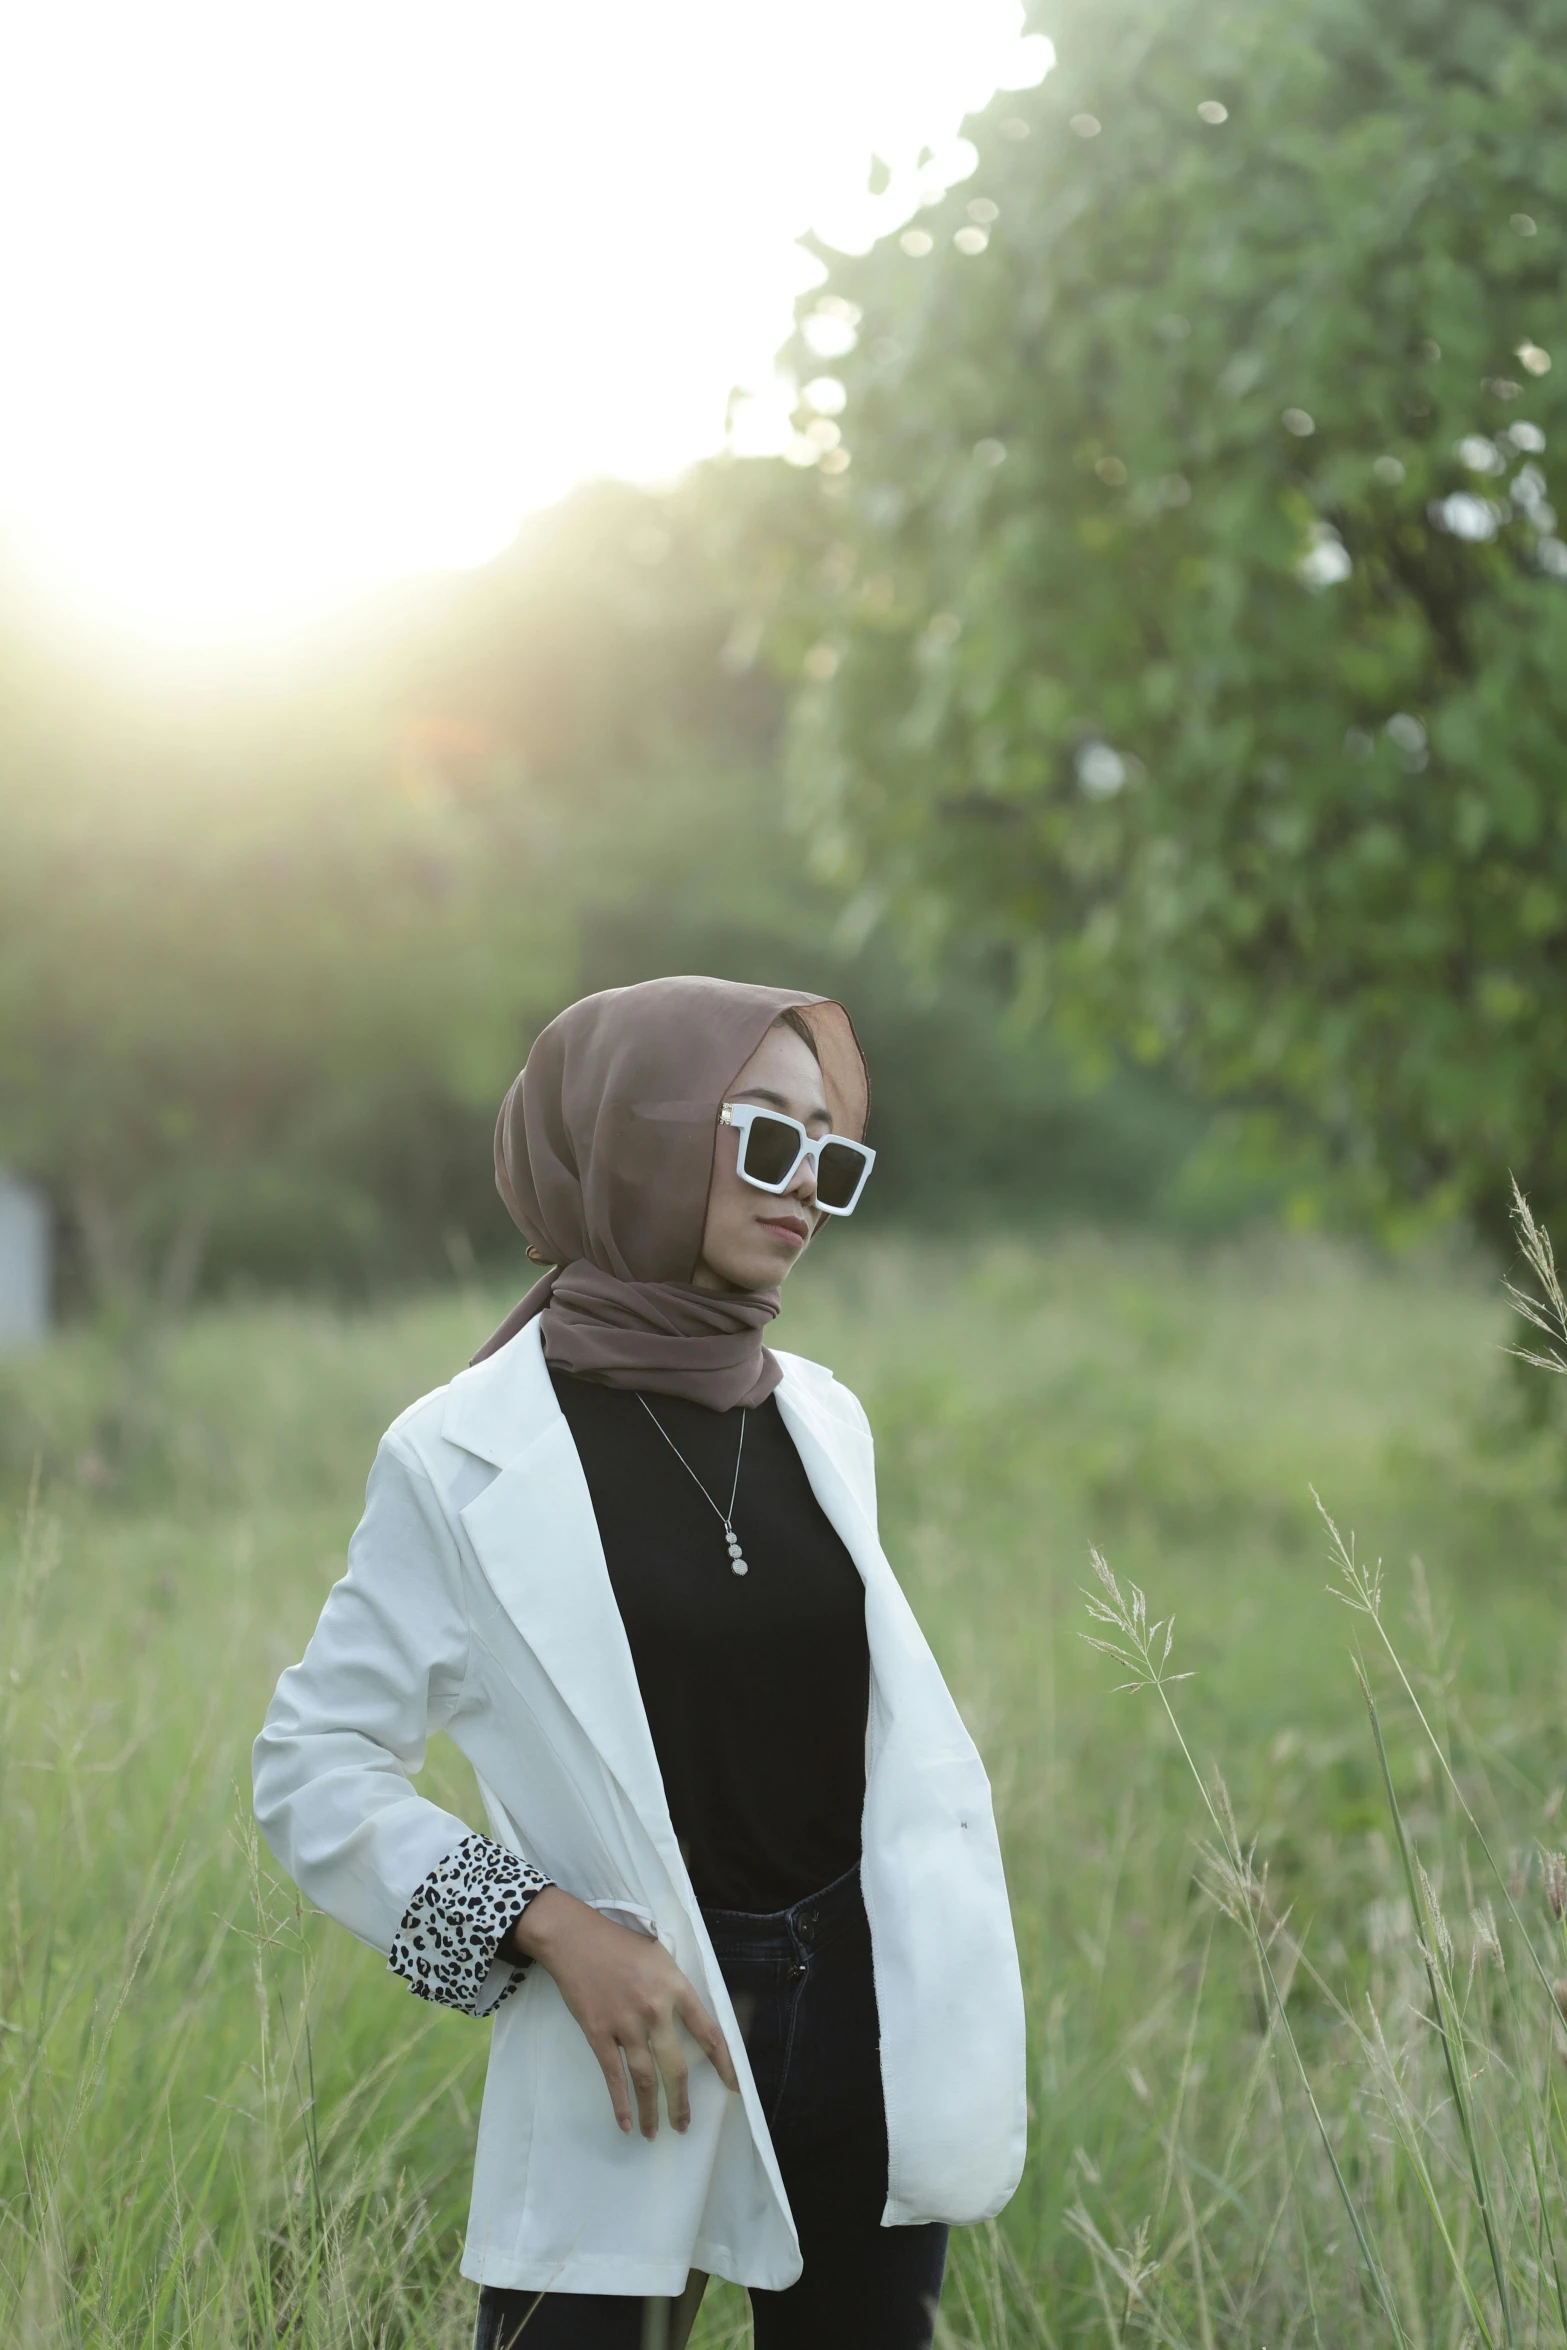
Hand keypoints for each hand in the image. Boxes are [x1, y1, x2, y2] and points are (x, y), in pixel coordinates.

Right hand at [508, 1886, 739, 2138]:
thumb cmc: (620, 1944)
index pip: (709, 2032)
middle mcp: (654, 2009)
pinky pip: (613, 2075)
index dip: (725, 2064)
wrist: (575, 1939)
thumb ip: (676, 1989)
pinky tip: (624, 2122)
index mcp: (675, 1987)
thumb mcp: (660, 1957)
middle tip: (684, 2125)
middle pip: (675, 2066)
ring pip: (645, 2078)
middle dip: (681, 2102)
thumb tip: (691, 2021)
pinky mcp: (598, 2032)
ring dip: (651, 2110)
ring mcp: (625, 2023)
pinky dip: (620, 2103)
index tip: (734, 2088)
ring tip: (653, 2133)